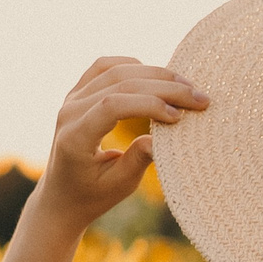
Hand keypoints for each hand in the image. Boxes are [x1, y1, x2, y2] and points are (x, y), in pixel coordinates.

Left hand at [32, 56, 207, 234]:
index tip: (179, 118)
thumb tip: (162, 138)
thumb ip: (138, 160)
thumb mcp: (119, 185)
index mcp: (75, 137)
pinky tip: (158, 77)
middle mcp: (69, 111)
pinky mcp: (78, 92)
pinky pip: (104, 66)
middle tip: (200, 99)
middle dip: (164, 87)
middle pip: (119, 82)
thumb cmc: (93, 195)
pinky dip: (134, 66)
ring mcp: (71, 98)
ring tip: (187, 86)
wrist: (62, 195)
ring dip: (156, 74)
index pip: (113, 106)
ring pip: (115, 69)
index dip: (149, 105)